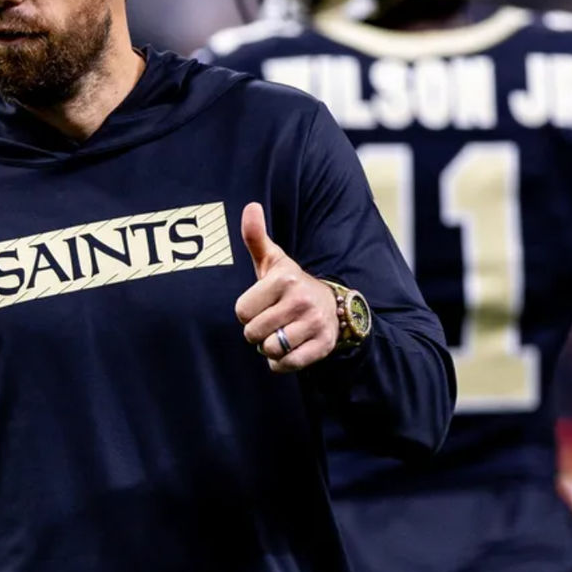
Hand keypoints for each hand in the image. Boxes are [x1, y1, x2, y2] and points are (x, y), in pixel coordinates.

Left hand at [234, 202, 338, 371]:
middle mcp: (301, 300)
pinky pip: (287, 365)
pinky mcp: (323, 345)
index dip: (246, 312)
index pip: (242, 312)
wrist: (330, 304)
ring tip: (279, 333)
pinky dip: (281, 363)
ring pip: (270, 350)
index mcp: (284, 279)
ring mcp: (314, 324)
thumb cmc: (289, 283)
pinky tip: (287, 349)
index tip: (260, 304)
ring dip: (269, 347)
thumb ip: (255, 236)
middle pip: (253, 333)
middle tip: (270, 320)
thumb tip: (250, 206)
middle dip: (257, 331)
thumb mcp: (272, 260)